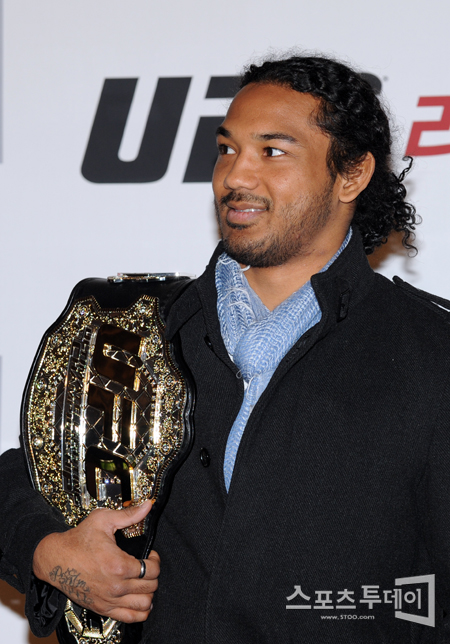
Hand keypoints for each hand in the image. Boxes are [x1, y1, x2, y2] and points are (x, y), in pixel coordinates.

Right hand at [32, 501, 158, 622]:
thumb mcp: (103, 520)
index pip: (152, 569)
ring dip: (148, 592)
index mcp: (118, 564)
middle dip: (153, 574)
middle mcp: (115, 586)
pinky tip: (138, 598)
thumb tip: (147, 505)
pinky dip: (140, 610)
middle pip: (151, 586)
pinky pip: (130, 617)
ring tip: (143, 581)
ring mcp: (109, 599)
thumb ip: (129, 515)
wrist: (55, 559)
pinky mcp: (102, 608)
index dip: (155, 560)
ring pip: (144, 604)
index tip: (150, 555)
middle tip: (146, 565)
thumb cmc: (78, 539)